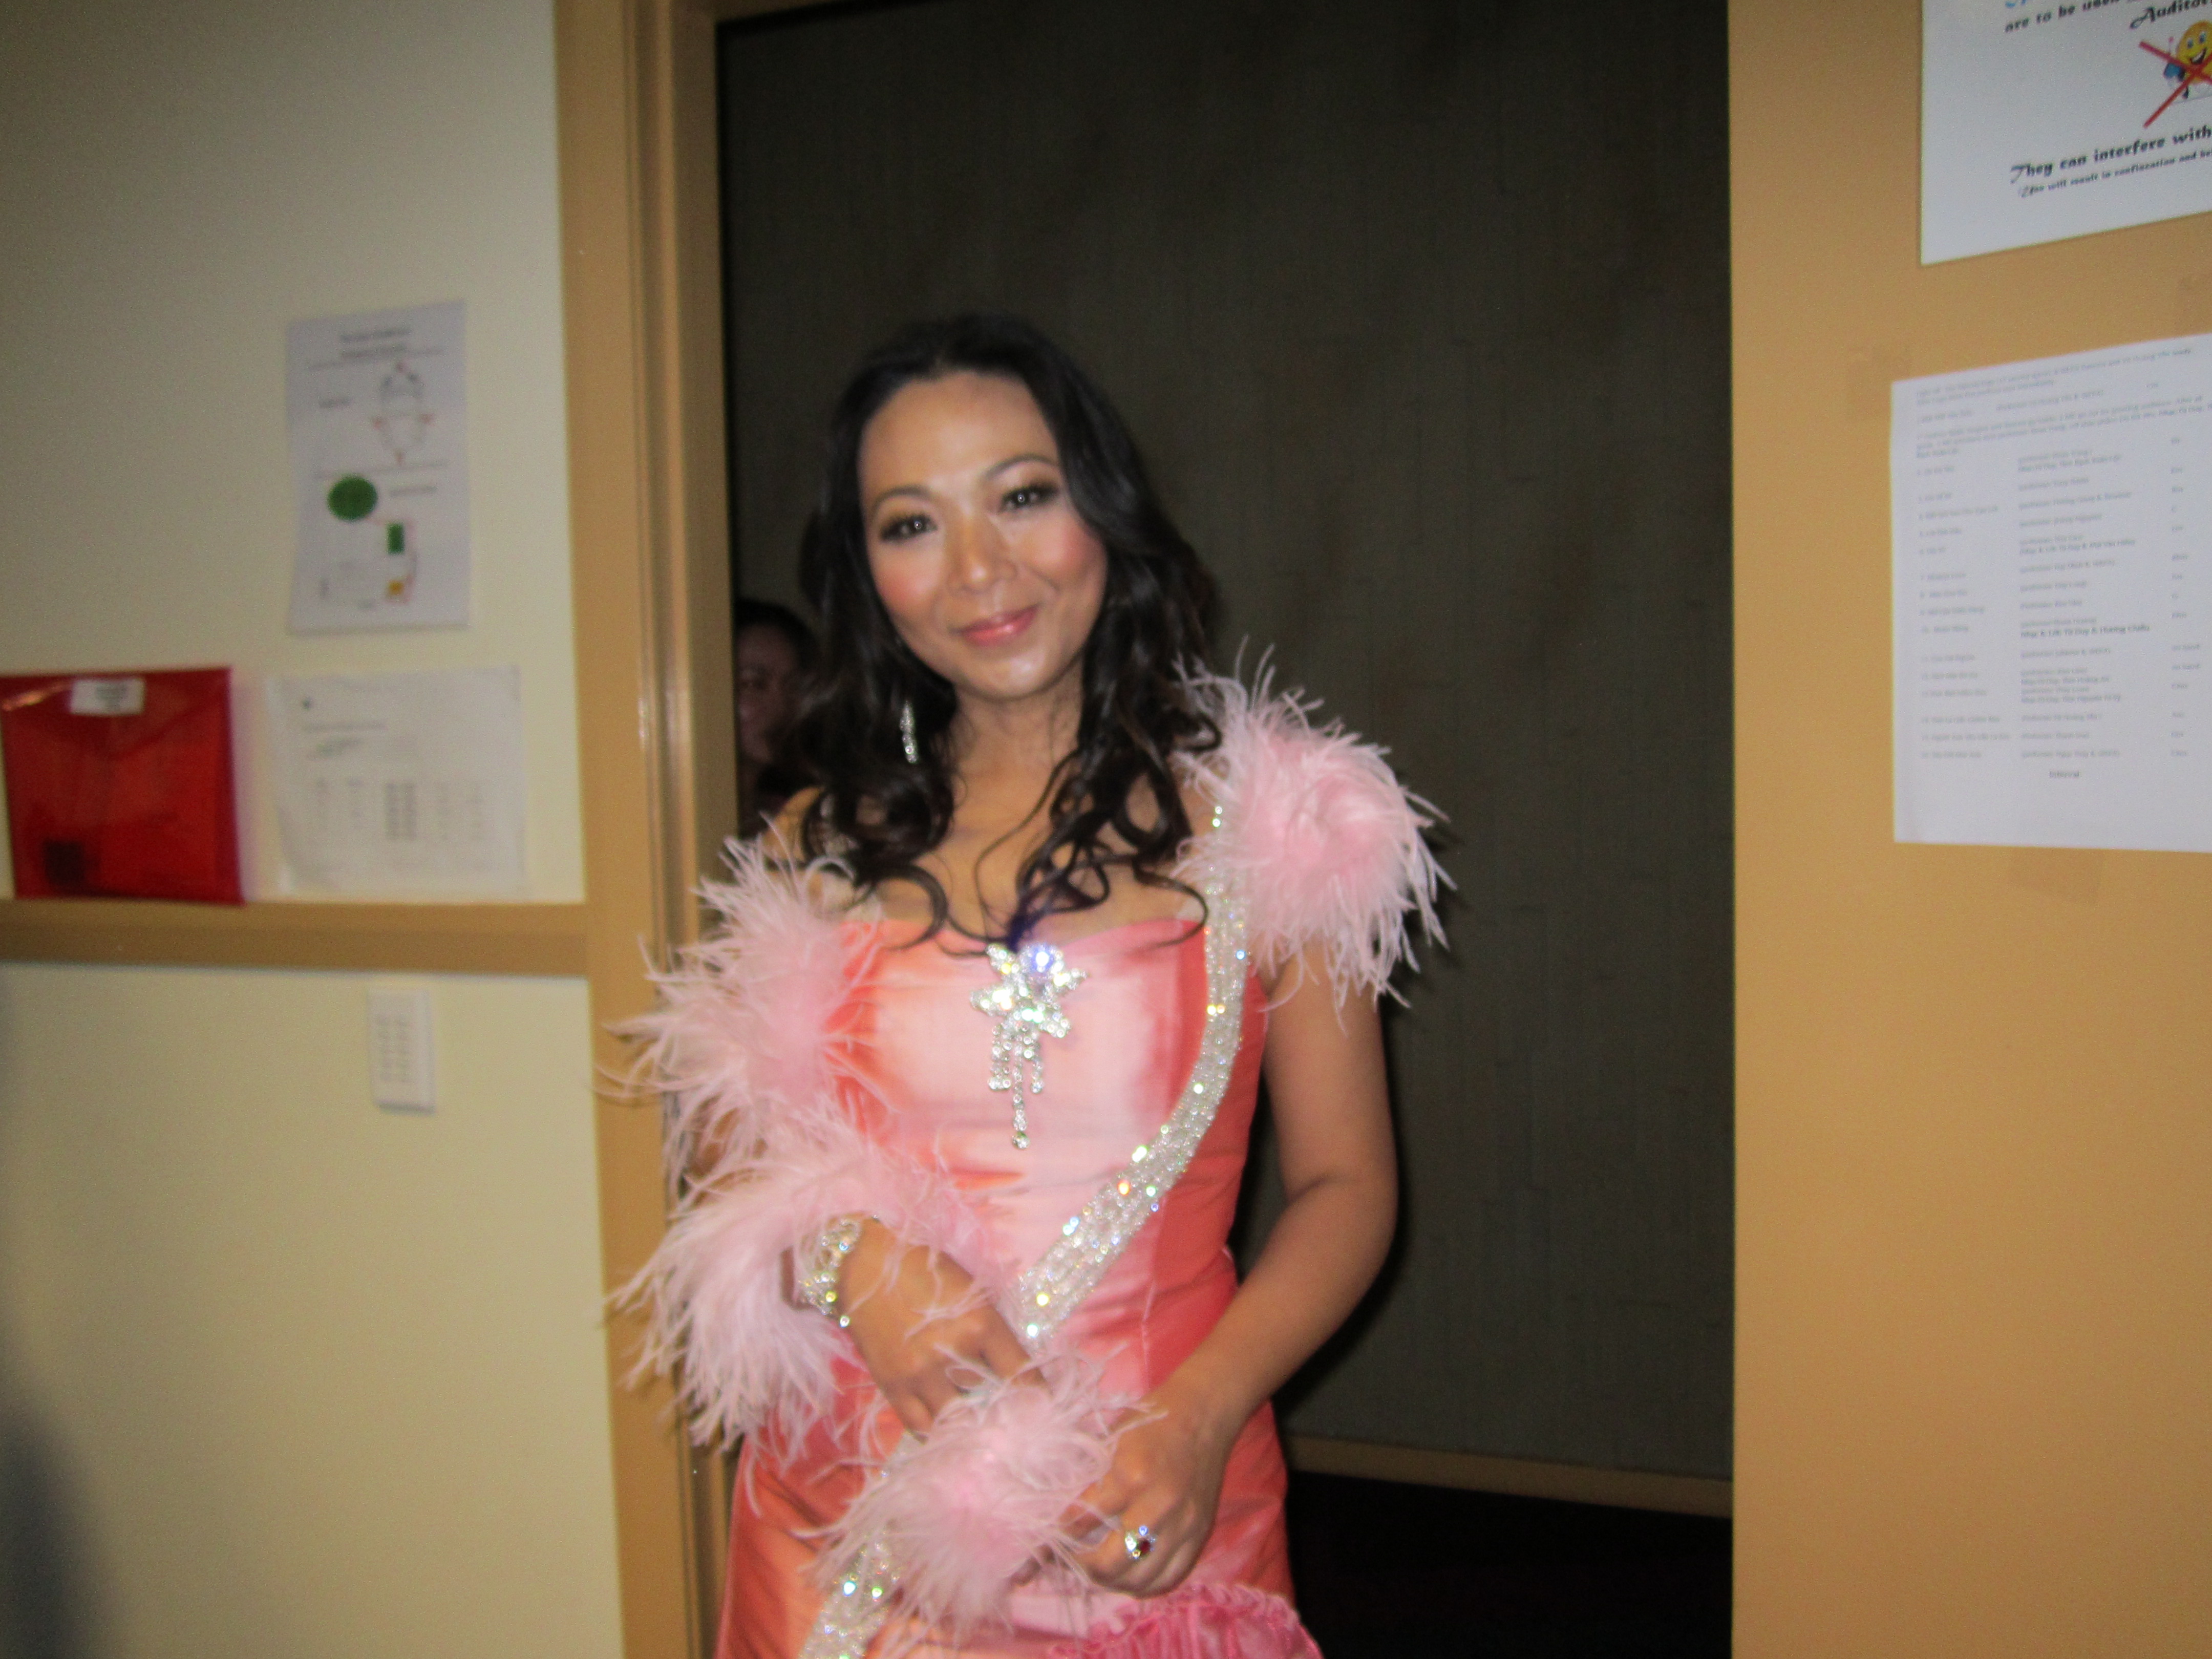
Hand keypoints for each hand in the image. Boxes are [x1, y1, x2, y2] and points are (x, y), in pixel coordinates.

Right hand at [835, 1219, 1033, 1436]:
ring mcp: (918, 1374)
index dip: (1038, 1400)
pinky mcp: (891, 1386)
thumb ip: (995, 1336)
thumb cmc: (929, 1271)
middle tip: (1012, 1421)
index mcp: (981, 1324)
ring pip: (956, 1420)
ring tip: (978, 1425)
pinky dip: (937, 1432)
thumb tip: (1016, 1379)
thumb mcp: (975, 1294)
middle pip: (991, 1402)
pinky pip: (919, 1427)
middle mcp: (952, 1353)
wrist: (868, 1263)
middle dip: (1003, 1412)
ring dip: (969, 1423)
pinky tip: (947, 1428)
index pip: (1022, 1377)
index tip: (1044, 1411)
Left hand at [1064, 1378, 1237, 1597]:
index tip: (1041, 1542)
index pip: (1083, 1521)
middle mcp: (1159, 1506)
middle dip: (1084, 1567)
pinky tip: (1128, 1576)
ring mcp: (1183, 1524)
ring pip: (1140, 1578)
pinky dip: (1145, 1585)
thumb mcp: (1110, 1443)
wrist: (1202, 1412)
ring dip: (1113, 1582)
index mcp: (1131, 1477)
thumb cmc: (1150, 1422)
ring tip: (1097, 1571)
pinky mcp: (1199, 1534)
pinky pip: (1170, 1577)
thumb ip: (1087, 1482)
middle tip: (1071, 1559)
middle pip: (1111, 1563)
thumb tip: (1053, 1515)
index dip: (1057, 1535)